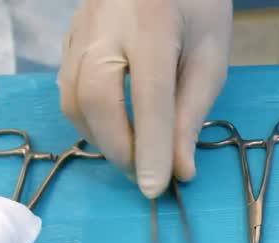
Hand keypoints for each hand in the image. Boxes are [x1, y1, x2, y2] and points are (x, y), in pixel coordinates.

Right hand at [58, 0, 231, 197]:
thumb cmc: (196, 5)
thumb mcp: (211, 55)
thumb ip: (193, 111)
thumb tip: (180, 169)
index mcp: (152, 23)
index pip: (149, 97)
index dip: (151, 148)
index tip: (155, 188)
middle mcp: (106, 23)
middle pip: (96, 98)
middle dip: (119, 147)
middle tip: (144, 175)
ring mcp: (80, 26)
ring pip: (72, 96)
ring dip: (100, 137)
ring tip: (132, 155)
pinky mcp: (69, 34)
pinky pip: (67, 85)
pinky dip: (88, 118)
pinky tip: (113, 128)